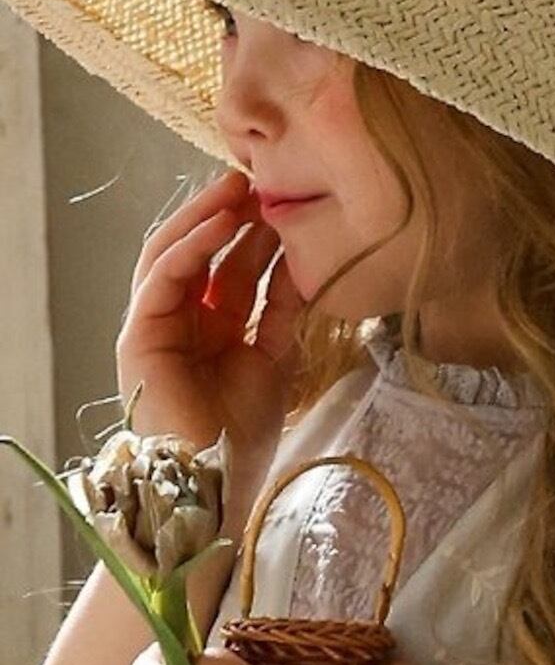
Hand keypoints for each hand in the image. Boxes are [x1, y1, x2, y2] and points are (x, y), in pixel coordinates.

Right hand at [116, 166, 304, 487]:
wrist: (217, 484)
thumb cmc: (244, 434)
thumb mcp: (276, 356)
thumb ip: (284, 310)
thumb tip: (306, 260)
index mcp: (211, 330)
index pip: (227, 267)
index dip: (252, 234)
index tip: (283, 200)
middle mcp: (180, 323)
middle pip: (198, 253)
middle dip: (227, 215)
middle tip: (259, 179)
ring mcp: (155, 327)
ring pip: (173, 254)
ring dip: (204, 217)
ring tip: (238, 187)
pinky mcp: (138, 335)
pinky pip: (163, 276)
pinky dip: (190, 244)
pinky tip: (221, 221)